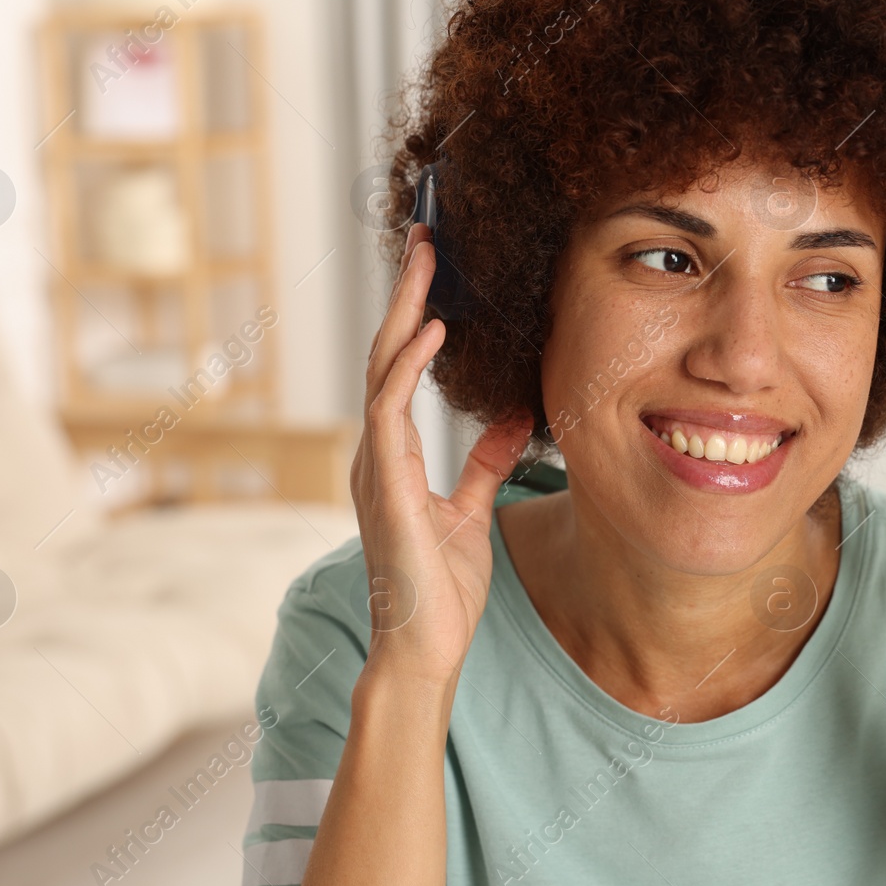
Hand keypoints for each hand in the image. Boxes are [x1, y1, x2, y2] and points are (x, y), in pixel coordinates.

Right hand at [350, 223, 530, 688]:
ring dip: (403, 311)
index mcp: (393, 453)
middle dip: (405, 293)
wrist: (425, 647)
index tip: (435, 267)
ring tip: (426, 261)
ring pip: (381, 369)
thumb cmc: (442, 587)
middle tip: (426, 237)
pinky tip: (431, 331)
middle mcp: (377, 451)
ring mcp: (374, 465)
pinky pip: (389, 411)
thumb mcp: (472, 510)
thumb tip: (511, 415)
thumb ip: (484, 462)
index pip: (400, 367)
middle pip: (386, 353)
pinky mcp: (383, 485)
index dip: (415, 314)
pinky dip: (407, 367)